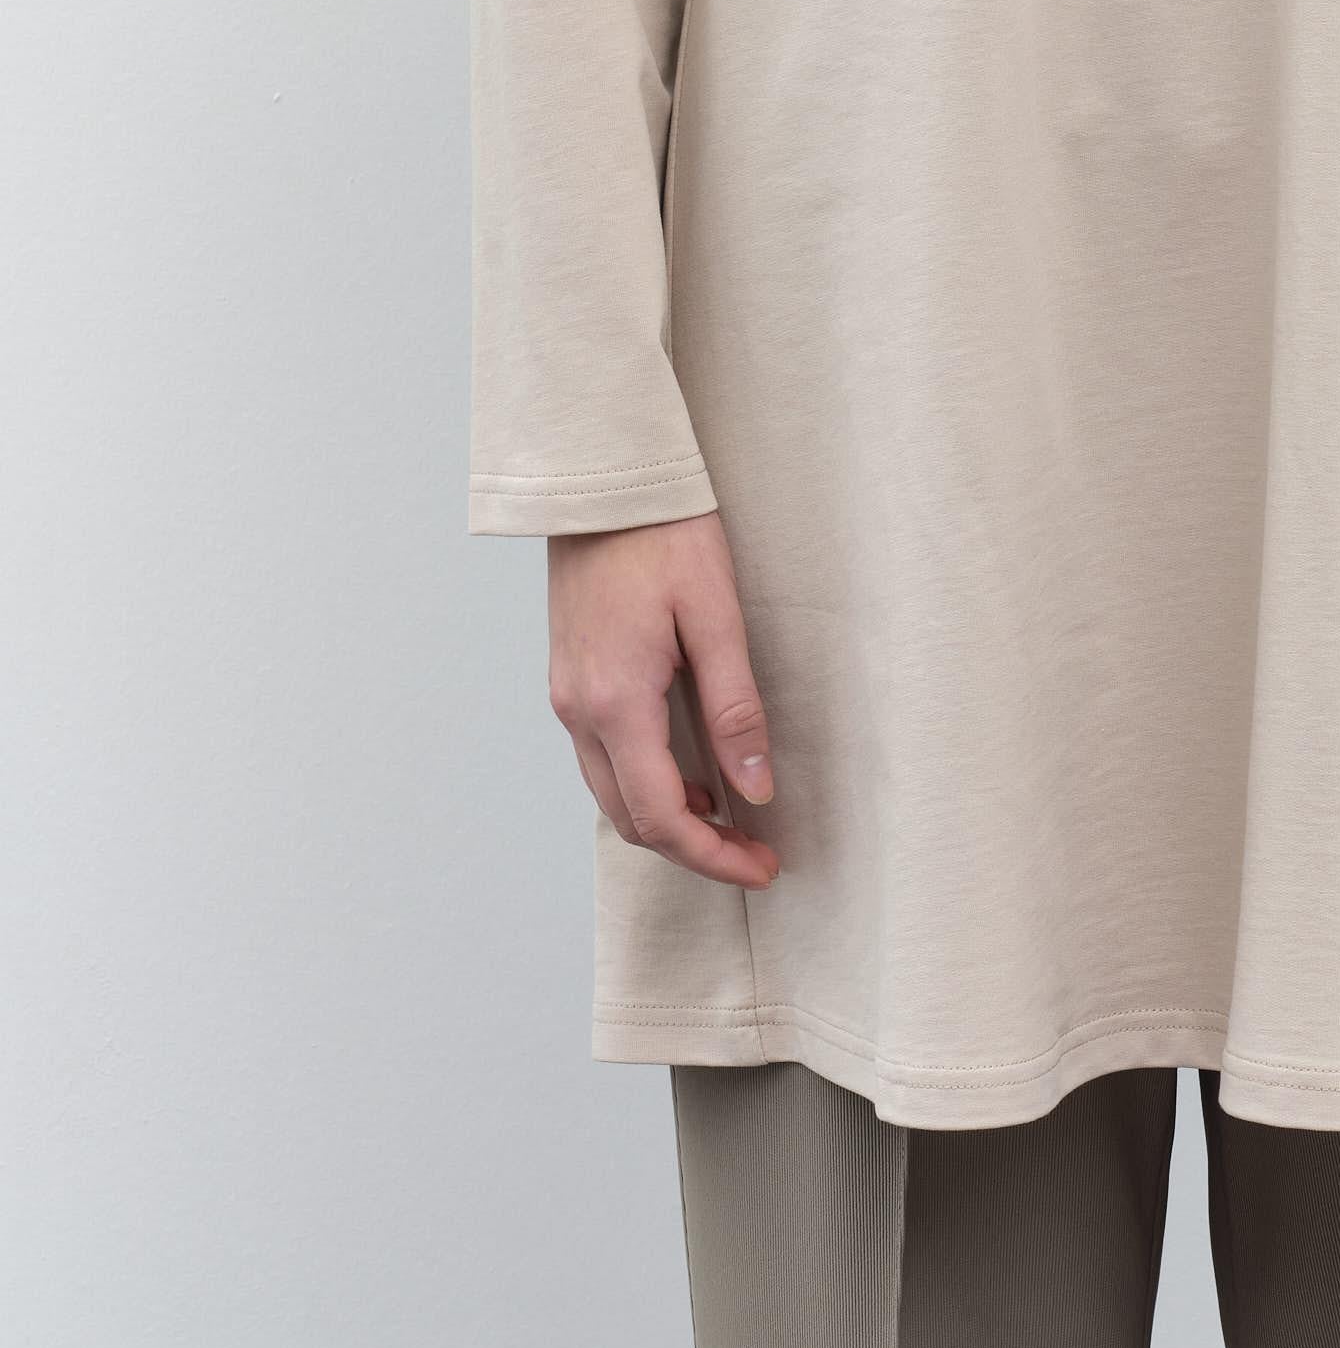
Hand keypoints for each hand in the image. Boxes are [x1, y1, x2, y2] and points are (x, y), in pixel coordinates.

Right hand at [546, 513, 780, 889]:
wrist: (603, 480)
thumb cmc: (664, 532)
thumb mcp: (715, 615)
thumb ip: (735, 708)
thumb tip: (754, 789)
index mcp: (615, 701)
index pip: (661, 817)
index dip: (713, 856)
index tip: (763, 867)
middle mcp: (579, 710)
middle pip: (631, 819)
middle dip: (693, 850)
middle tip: (753, 852)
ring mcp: (567, 696)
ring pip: (612, 793)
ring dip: (667, 819)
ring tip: (729, 818)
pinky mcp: (570, 678)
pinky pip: (602, 758)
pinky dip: (644, 783)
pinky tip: (687, 773)